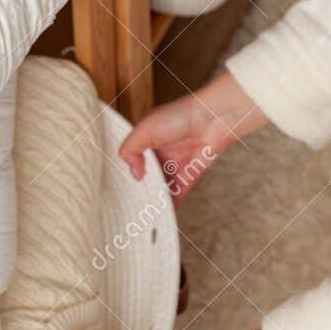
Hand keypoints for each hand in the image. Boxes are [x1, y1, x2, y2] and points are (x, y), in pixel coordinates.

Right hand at [118, 71, 266, 201]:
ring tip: (143, 214)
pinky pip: (177, 194)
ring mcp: (175, 165)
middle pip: (147, 176)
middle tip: (130, 205)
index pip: (134, 160)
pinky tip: (161, 213)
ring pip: (161, 187)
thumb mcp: (144, 129)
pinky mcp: (189, 176)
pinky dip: (170, 205)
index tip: (119, 187)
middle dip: (140, 189)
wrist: (211, 119)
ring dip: (154, 200)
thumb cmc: (180, 116)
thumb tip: (136, 174)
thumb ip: (130, 150)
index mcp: (148, 140)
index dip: (128, 172)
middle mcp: (161, 153)